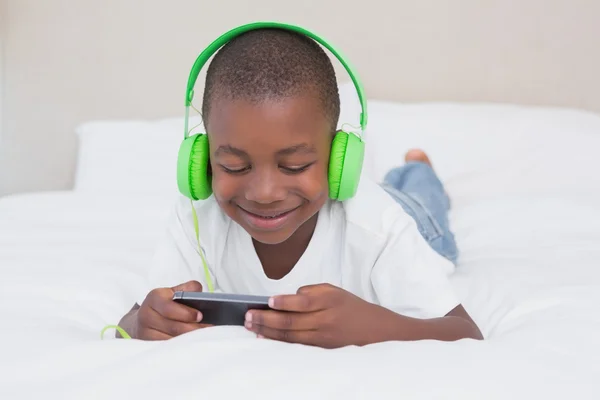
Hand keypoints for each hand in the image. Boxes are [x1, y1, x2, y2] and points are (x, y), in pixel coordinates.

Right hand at [134, 280, 212, 339]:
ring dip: (188, 340)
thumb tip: (199, 293)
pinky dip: (180, 346)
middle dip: (193, 329)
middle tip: (208, 329)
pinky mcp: (147, 344)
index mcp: (154, 298)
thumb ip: (188, 289)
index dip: (186, 313)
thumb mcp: (173, 292)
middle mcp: (146, 315)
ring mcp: (145, 332)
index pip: (170, 308)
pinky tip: (191, 343)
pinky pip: (167, 347)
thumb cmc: (163, 304)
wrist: (142, 318)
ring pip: (171, 339)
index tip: (200, 316)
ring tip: (203, 336)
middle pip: (173, 327)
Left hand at [244, 283, 396, 347]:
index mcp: (330, 300)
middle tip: (248, 315)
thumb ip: (311, 291)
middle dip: (267, 319)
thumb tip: (287, 298)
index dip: (284, 302)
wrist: (373, 330)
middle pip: (292, 322)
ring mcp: (322, 338)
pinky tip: (263, 336)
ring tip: (250, 325)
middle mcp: (326, 320)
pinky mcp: (320, 349)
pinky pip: (294, 344)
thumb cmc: (349, 306)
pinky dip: (277, 340)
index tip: (269, 301)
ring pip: (290, 336)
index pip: (304, 302)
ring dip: (267, 331)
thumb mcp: (333, 290)